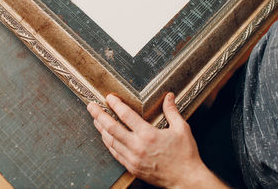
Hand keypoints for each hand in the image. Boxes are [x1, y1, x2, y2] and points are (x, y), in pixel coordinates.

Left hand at [87, 93, 227, 187]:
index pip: (127, 115)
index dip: (116, 105)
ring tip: (95, 119)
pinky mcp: (132, 167)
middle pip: (112, 128)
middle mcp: (137, 146)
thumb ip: (172, 111)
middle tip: (91, 106)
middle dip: (99, 116)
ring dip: (101, 129)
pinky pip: (115, 153)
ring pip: (111, 141)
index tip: (109, 98)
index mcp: (149, 135)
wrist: (186, 180)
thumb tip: (169, 96)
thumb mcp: (181, 129)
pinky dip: (108, 143)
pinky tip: (105, 137)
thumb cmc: (185, 155)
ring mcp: (133, 159)